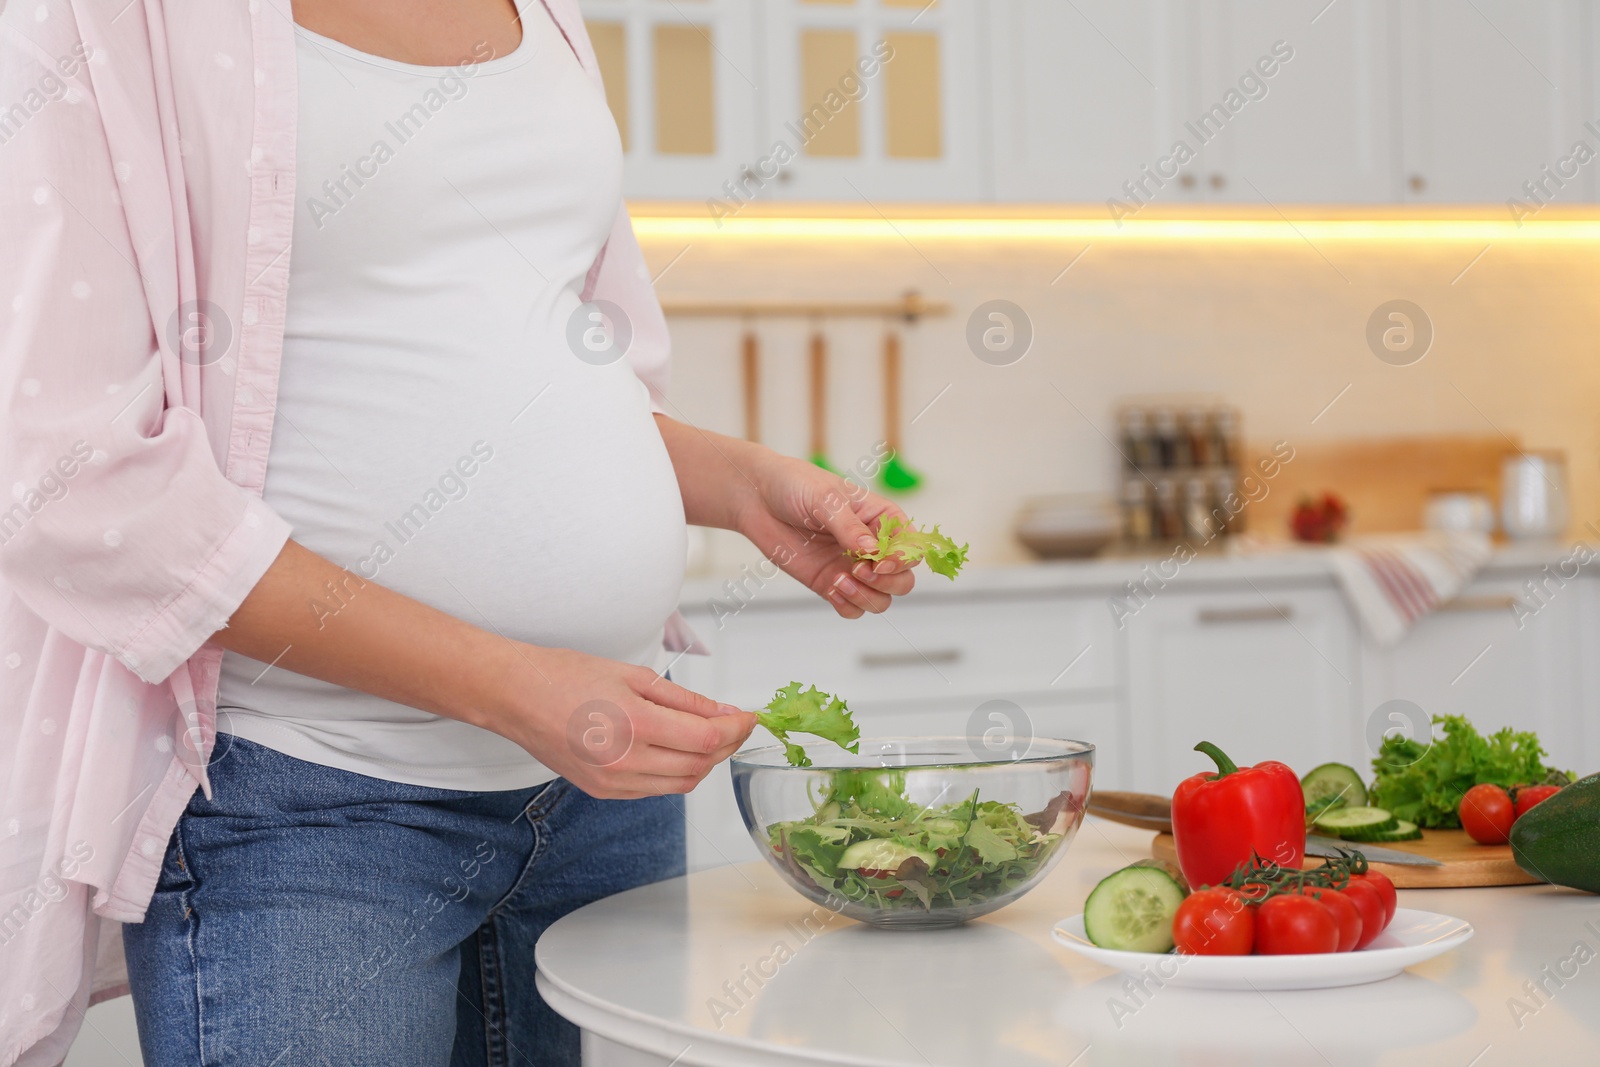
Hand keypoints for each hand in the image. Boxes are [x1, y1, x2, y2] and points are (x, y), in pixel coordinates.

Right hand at [485, 644, 757, 798]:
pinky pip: (655, 789)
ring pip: (681, 783)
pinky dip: (675, 773)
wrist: (516, 697)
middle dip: (726, 745)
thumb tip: (724, 712)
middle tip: (733, 724)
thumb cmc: (566, 676)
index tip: (749, 716)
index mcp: (635, 723)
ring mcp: (613, 782)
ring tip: (707, 736)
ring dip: (703, 762)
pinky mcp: (603, 792)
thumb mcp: (634, 675)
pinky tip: (675, 750)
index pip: (708, 738)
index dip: (737, 728)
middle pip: (700, 765)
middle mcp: (625, 760)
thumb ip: (684, 699)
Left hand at [735, 451, 917, 618]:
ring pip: (881, 599)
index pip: (911, 546)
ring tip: (839, 581)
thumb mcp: (825, 498)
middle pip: (903, 579)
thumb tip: (872, 551)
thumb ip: (849, 526)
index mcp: (881, 518)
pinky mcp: (830, 583)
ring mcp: (852, 567)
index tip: (880, 562)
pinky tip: (831, 588)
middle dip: (887, 582)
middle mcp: (873, 546)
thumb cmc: (795, 485)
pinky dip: (848, 605)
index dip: (903, 560)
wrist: (758, 498)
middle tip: (858, 570)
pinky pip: (852, 608)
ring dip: (866, 597)